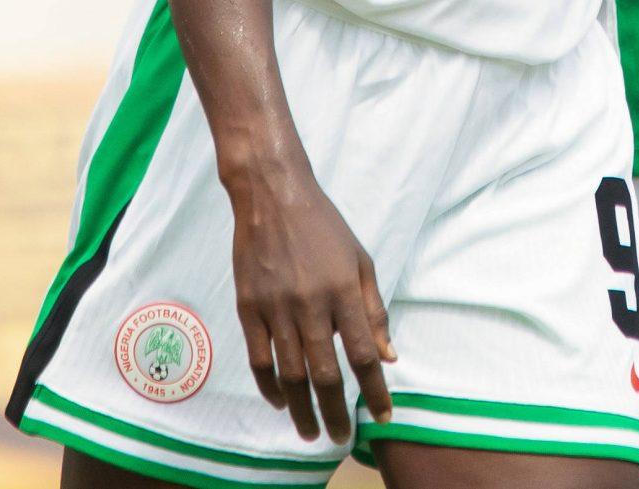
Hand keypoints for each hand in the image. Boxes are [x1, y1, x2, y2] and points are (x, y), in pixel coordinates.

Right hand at [225, 153, 393, 441]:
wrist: (273, 198)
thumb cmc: (325, 228)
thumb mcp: (361, 262)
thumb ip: (374, 311)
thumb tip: (390, 356)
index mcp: (343, 292)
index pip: (362, 354)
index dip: (375, 389)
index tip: (383, 416)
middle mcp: (310, 305)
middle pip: (324, 372)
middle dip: (336, 411)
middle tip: (341, 439)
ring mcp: (275, 308)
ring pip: (289, 373)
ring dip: (302, 408)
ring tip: (311, 431)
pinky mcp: (249, 308)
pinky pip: (259, 358)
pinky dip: (270, 386)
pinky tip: (282, 402)